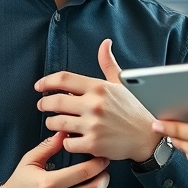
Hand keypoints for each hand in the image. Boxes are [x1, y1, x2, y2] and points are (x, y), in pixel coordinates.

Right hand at [0, 131, 110, 187]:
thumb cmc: (18, 185)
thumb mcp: (29, 162)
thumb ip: (48, 147)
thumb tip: (64, 133)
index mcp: (48, 183)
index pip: (83, 172)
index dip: (98, 164)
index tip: (102, 159)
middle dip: (104, 179)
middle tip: (105, 172)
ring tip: (101, 185)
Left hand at [35, 39, 161, 161]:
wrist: (148, 136)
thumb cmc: (134, 108)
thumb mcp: (121, 83)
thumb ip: (108, 64)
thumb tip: (104, 43)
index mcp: (99, 87)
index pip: (64, 79)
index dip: (46, 82)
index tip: (39, 87)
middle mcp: (94, 104)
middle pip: (55, 101)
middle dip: (44, 104)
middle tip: (42, 105)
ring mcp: (93, 125)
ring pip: (57, 122)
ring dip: (52, 122)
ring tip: (55, 121)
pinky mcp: (93, 144)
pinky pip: (67, 143)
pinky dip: (65, 141)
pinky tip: (70, 138)